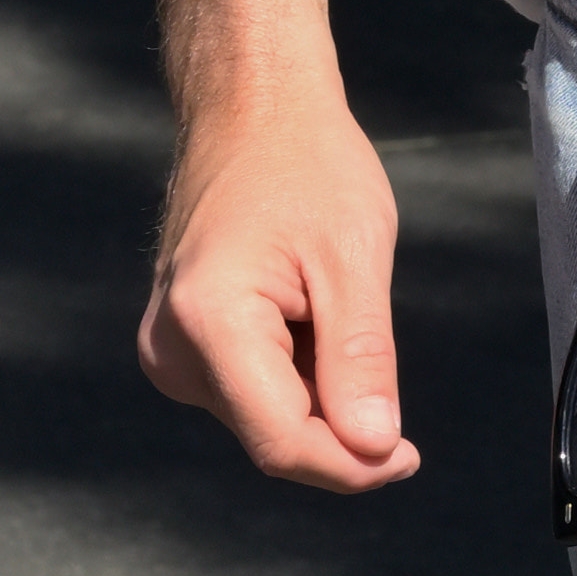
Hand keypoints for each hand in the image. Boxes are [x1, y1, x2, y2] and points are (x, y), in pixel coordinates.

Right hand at [138, 54, 423, 492]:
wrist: (251, 109)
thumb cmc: (307, 166)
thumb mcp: (354, 260)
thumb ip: (361, 362)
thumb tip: (375, 451)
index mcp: (207, 321)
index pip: (283, 442)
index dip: (351, 466)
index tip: (408, 457)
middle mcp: (171, 347)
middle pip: (274, 436)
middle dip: (337, 424)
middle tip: (378, 359)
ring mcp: (168, 349)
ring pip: (265, 419)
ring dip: (318, 395)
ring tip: (329, 310)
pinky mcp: (179, 347)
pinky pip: (250, 393)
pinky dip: (296, 375)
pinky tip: (306, 315)